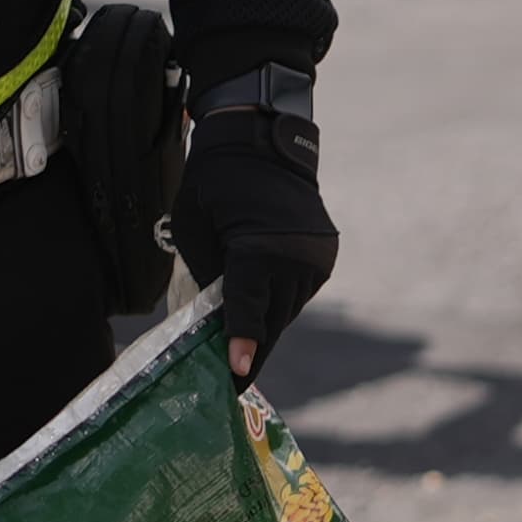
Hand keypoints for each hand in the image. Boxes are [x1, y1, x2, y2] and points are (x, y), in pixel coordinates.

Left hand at [173, 112, 336, 382]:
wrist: (261, 142)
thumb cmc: (214, 183)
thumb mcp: (197, 232)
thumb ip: (212, 278)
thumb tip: (223, 316)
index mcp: (257, 251)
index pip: (247, 311)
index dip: (242, 347)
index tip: (237, 378)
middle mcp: (294, 259)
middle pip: (272, 319)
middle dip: (254, 349)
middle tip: (234, 379)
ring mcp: (315, 258)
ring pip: (288, 309)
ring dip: (267, 325)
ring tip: (246, 347)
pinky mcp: (324, 255)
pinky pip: (299, 291)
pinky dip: (280, 301)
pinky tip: (264, 307)